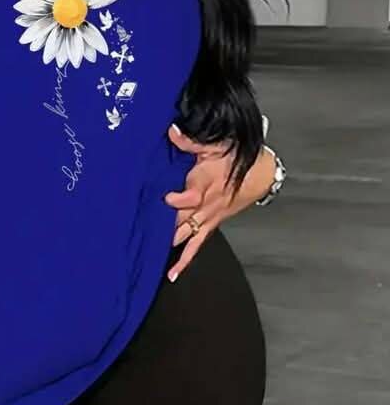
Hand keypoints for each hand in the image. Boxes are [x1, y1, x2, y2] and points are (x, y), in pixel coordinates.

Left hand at [164, 123, 275, 281]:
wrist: (261, 174)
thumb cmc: (236, 157)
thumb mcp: (215, 144)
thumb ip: (190, 141)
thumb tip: (170, 130)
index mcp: (206, 183)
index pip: (192, 196)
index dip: (179, 199)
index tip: (165, 198)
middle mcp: (206, 204)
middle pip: (183, 218)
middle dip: (164, 225)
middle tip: (143, 233)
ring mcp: (208, 217)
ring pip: (186, 234)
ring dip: (169, 243)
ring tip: (150, 255)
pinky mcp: (210, 225)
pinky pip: (196, 246)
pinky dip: (185, 261)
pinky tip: (172, 274)